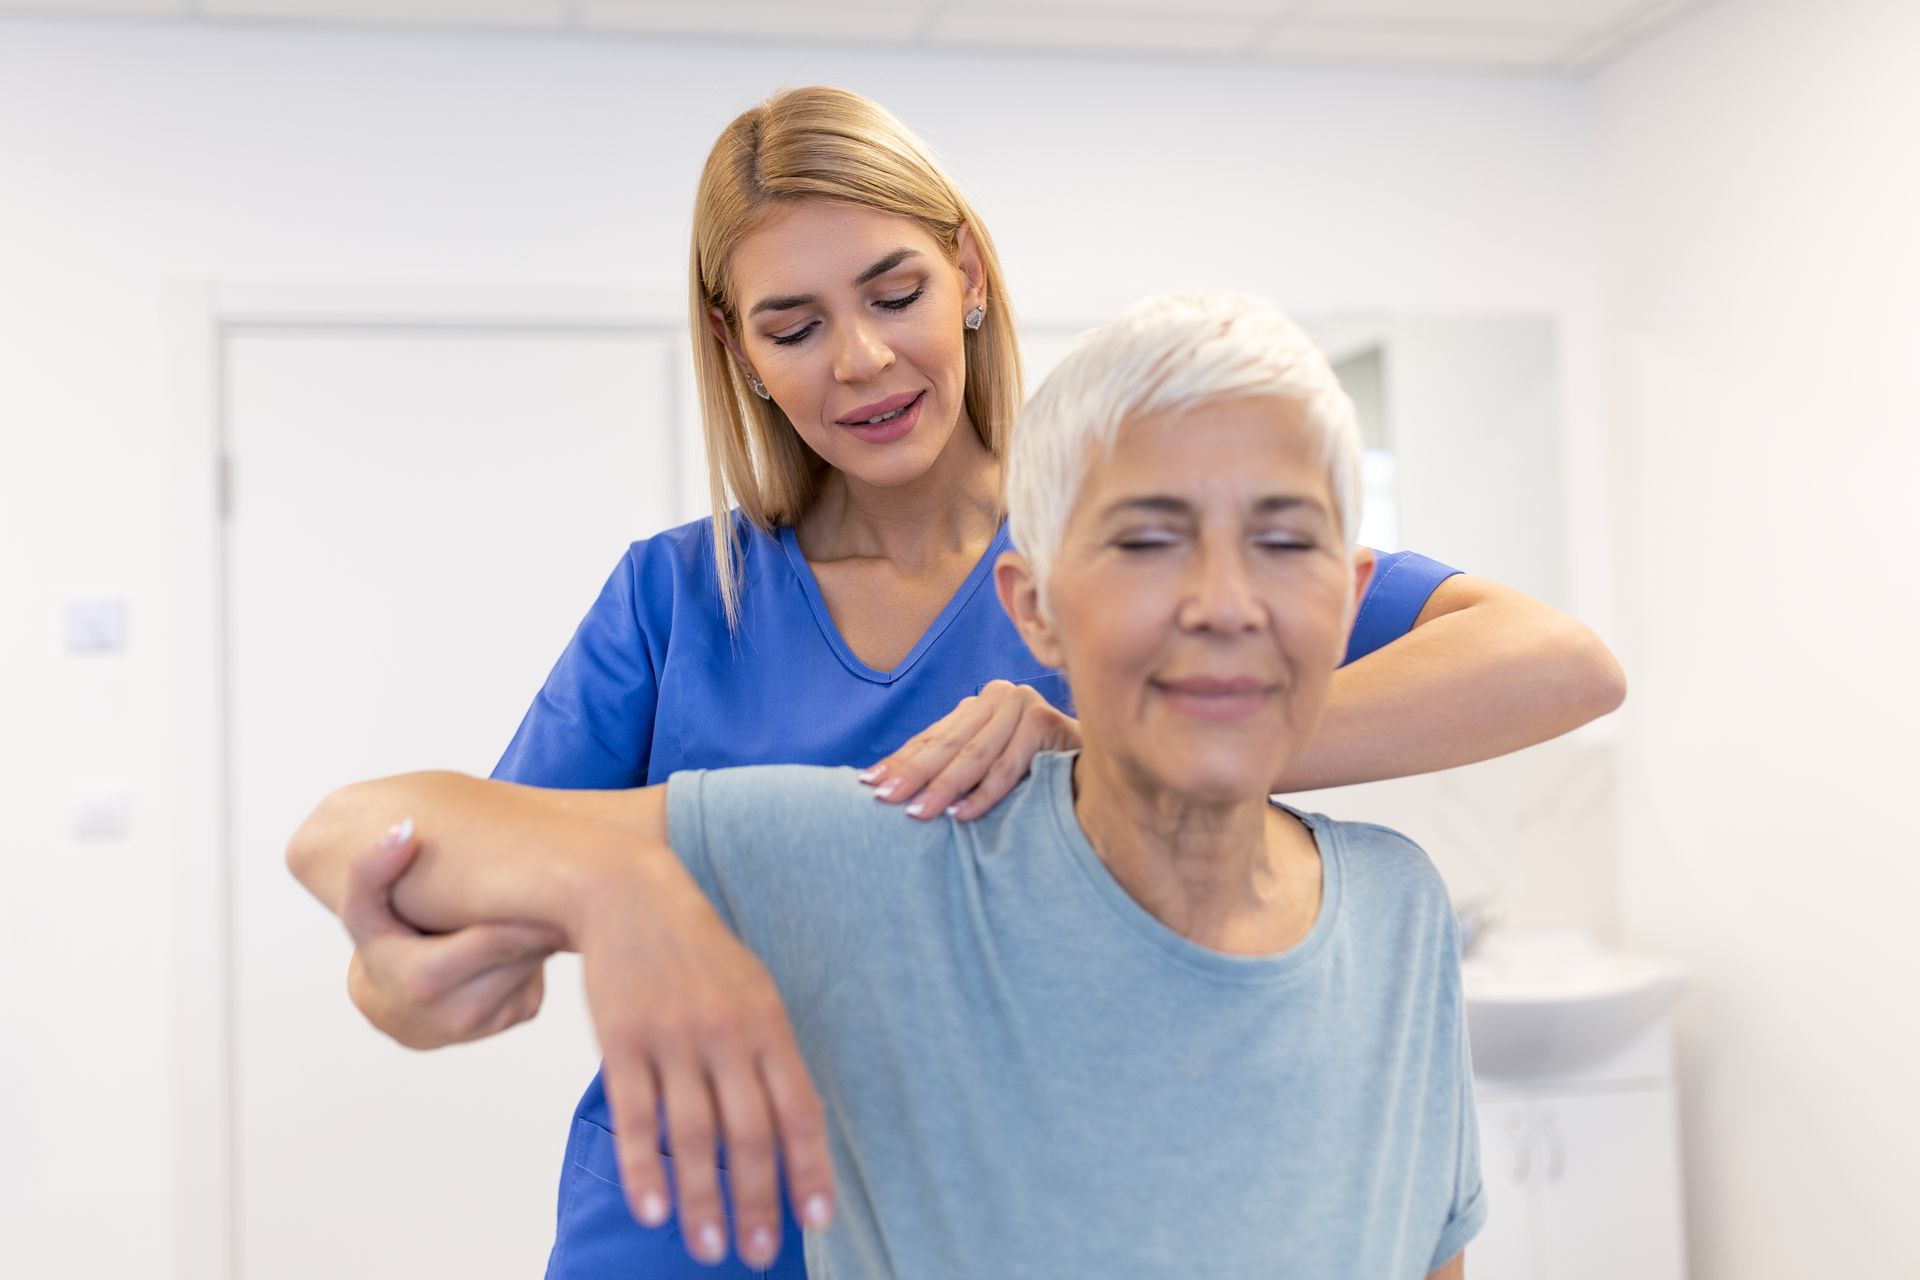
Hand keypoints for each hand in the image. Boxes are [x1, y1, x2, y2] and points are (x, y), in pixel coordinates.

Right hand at [341, 823, 566, 1049]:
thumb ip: (370, 869)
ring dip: (536, 932)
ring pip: (538, 958)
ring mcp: (494, 1022)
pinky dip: (534, 951)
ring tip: (516, 906)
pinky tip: (511, 937)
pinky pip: (544, 965)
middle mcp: (461, 1013)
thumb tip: (405, 829)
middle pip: (524, 948)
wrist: (393, 1007)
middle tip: (545, 879)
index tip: (537, 871)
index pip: (496, 938)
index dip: (518, 906)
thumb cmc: (382, 944)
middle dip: (535, 916)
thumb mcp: (363, 910)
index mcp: (423, 982)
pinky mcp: (517, 1017)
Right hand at [570, 853, 833, 1270]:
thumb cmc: (700, 955)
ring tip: (708, 1249)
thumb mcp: (753, 992)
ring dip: (703, 1199)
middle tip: (758, 1253)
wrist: (631, 896)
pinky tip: (653, 1210)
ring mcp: (673, 1037)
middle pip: (749, 1132)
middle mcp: (727, 1033)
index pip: (799, 1109)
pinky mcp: (622, 1040)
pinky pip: (637, 1114)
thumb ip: (770, 1058)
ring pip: (694, 1133)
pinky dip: (645, 1167)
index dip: (809, 1169)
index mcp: (769, 1024)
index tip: (816, 1221)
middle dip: (757, 1201)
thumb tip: (792, 1136)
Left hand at [861, 679, 1080, 819]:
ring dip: (944, 787)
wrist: (1095, 766)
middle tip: (885, 799)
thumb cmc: (1036, 770)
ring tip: (918, 812)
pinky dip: (984, 793)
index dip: (899, 761)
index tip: (867, 784)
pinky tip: (962, 813)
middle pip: (947, 744)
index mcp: (979, 703)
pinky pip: (1008, 766)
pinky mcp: (1046, 723)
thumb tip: (890, 785)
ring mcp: (1024, 705)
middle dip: (912, 775)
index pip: (931, 736)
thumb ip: (954, 763)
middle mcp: (999, 696)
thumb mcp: (988, 761)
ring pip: (975, 756)